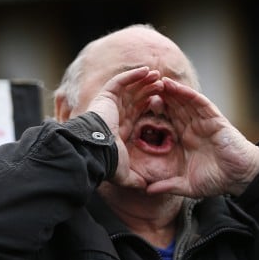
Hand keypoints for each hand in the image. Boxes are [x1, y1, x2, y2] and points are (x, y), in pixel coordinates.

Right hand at [73, 66, 162, 188]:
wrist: (95, 152)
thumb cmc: (107, 162)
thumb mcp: (125, 173)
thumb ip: (135, 179)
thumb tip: (145, 188)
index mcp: (120, 128)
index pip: (136, 112)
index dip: (149, 105)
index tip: (162, 101)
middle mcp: (115, 114)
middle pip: (135, 97)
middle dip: (149, 90)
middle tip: (163, 85)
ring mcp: (109, 104)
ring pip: (130, 87)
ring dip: (144, 81)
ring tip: (158, 76)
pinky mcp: (105, 96)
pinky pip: (121, 81)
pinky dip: (133, 75)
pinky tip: (146, 70)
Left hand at [146, 77, 258, 197]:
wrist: (241, 177)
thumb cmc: (217, 180)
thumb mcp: (187, 186)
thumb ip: (168, 185)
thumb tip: (147, 191)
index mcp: (185, 140)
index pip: (166, 123)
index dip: (152, 115)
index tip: (134, 109)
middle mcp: (193, 127)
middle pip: (172, 108)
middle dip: (158, 97)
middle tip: (141, 87)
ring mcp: (203, 121)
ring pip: (183, 102)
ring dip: (170, 91)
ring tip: (154, 80)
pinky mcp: (214, 119)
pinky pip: (198, 102)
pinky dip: (186, 93)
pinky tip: (174, 86)